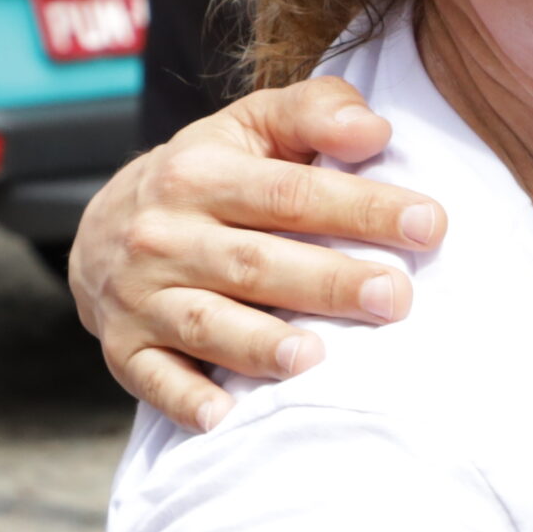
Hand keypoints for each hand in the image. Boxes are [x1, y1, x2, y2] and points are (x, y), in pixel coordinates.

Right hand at [69, 78, 447, 430]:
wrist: (103, 224)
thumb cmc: (211, 174)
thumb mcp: (253, 125)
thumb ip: (316, 112)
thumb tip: (374, 130)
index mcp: (200, 173)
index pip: (291, 193)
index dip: (361, 209)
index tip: (429, 224)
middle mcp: (165, 235)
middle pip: (255, 262)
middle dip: (328, 282)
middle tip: (395, 298)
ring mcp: (142, 296)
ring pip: (206, 323)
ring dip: (260, 346)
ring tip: (316, 361)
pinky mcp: (127, 348)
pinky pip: (153, 379)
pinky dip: (186, 401)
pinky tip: (225, 419)